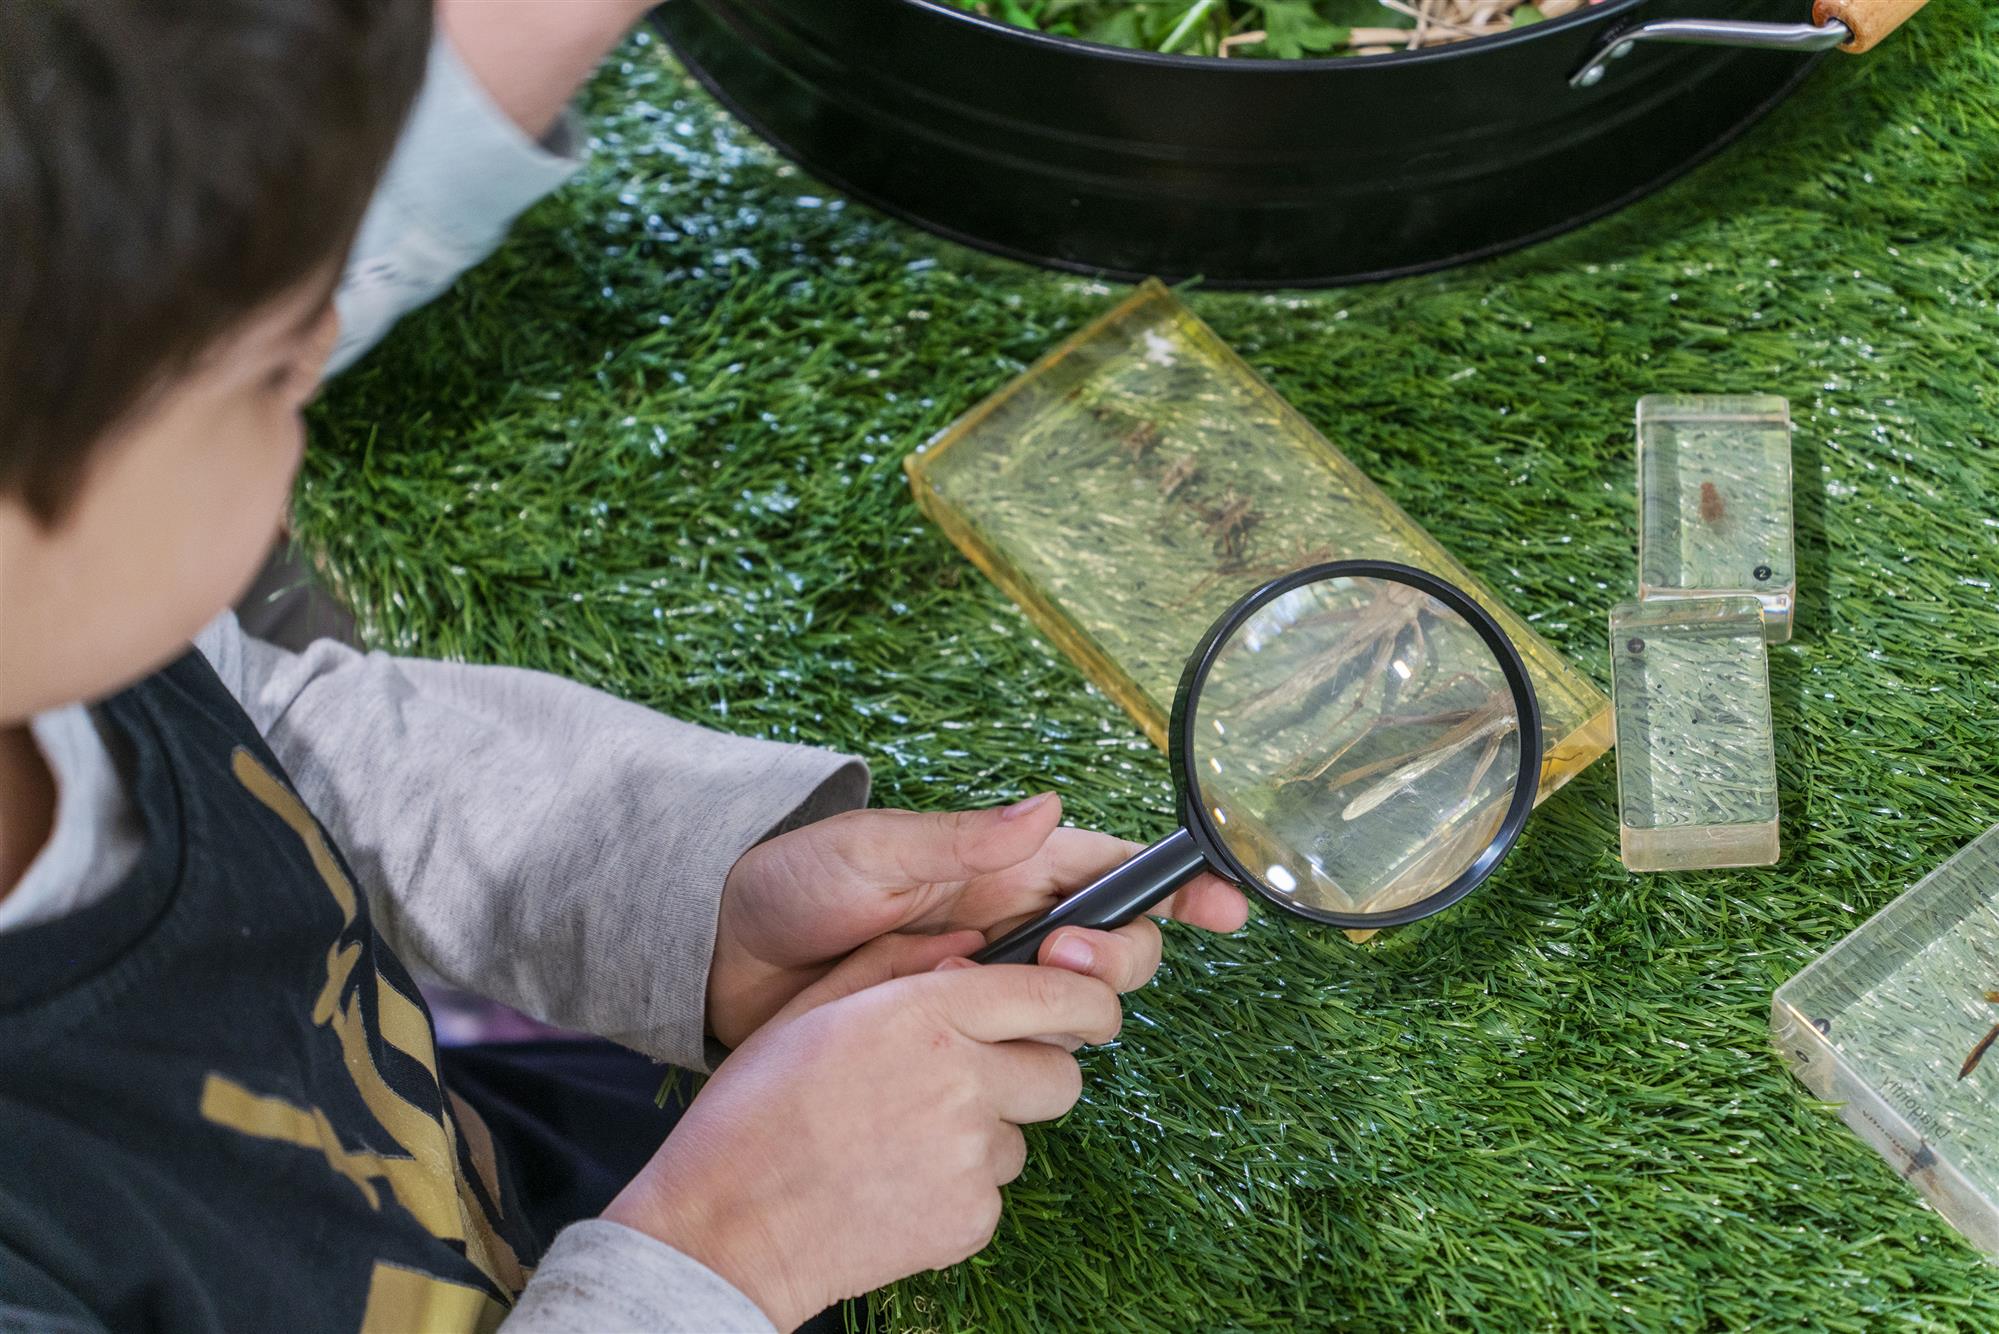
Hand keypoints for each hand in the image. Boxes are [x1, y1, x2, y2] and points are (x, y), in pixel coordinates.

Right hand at [606, 932, 1119, 1330]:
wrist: (726, 1227)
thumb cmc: (756, 1109)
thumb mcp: (814, 1008)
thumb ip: (898, 963)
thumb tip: (970, 946)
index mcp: (926, 1014)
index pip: (1057, 996)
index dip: (1086, 1000)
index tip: (1087, 1010)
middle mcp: (963, 1079)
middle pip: (1062, 1072)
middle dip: (1034, 1070)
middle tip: (978, 1079)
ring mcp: (970, 1156)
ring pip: (1022, 1133)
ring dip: (985, 1132)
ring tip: (903, 1138)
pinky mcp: (970, 1219)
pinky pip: (991, 1190)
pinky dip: (958, 1187)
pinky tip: (894, 1182)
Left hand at [707, 793, 1248, 1046]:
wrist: (720, 960)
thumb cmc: (792, 885)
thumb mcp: (873, 853)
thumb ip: (961, 841)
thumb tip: (1049, 809)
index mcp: (1007, 869)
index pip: (1114, 874)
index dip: (1176, 890)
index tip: (1225, 910)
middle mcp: (1012, 929)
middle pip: (1116, 953)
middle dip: (1112, 961)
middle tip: (1056, 962)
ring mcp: (987, 990)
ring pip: (1076, 1013)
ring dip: (1065, 1015)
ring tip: (997, 1003)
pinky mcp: (956, 1043)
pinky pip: (1019, 1058)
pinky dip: (1026, 1061)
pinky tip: (995, 1066)